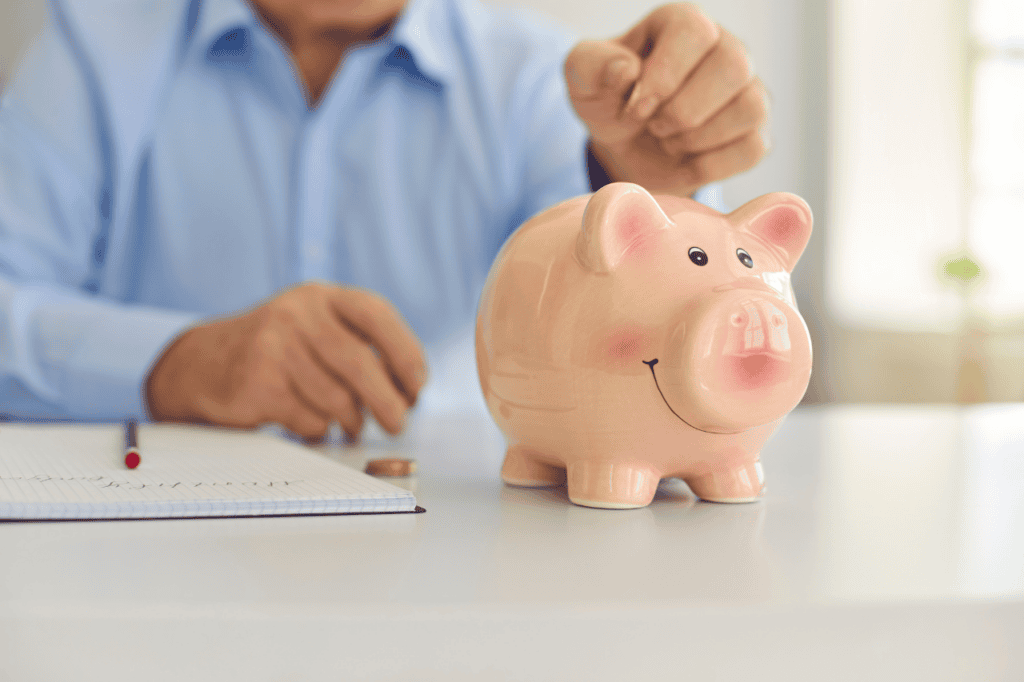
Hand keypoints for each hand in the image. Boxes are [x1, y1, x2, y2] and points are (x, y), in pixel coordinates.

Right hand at [146, 282, 427, 440]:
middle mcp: (297, 314)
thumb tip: (410, 390)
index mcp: (320, 297)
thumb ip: (358, 344)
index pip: (377, 314)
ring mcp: (274, 347)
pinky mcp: (258, 384)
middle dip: (389, 402)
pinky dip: (320, 429)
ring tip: (352, 424)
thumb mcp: (314, 327)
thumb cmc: (277, 351)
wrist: (201, 364)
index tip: (418, 384)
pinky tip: (313, 423)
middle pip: (360, 364)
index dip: (406, 352)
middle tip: (399, 422)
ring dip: (352, 420)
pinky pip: (310, 419)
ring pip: (337, 398)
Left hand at [565, 3, 768, 195]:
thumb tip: (625, 71)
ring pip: (750, 107)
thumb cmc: (609, 100)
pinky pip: (753, 147)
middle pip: (733, 66)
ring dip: (698, 138)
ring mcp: (748, 90)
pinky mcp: (756, 132)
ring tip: (668, 141)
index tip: (636, 107)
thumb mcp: (583, 79)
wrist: (625, 147)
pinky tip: (687, 160)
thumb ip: (591, 65)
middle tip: (653, 127)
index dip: (664, 76)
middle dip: (682, 111)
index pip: (694, 31)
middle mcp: (725, 48)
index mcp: (681, 24)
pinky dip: (712, 164)